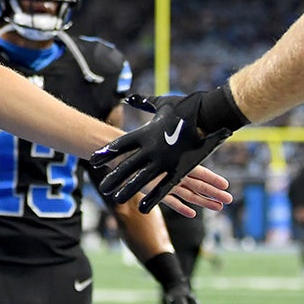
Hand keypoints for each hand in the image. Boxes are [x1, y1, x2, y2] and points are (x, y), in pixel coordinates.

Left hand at [90, 92, 234, 212]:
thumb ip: (143, 102)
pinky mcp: (179, 170)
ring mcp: (164, 160)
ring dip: (128, 190)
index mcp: (145, 133)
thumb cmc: (187, 107)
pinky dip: (152, 198)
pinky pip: (163, 187)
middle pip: (127, 165)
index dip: (106, 154)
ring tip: (116, 199)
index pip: (120, 145)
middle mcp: (151, 148)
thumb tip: (128, 97)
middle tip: (102, 187)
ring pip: (142, 179)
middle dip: (114, 177)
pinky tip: (142, 207)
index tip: (93, 160)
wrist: (210, 115)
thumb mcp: (161, 103)